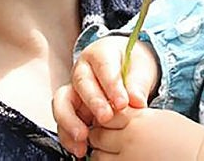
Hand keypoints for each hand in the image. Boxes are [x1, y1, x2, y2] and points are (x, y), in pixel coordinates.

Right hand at [52, 35, 159, 156]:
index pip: (103, 66)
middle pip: (81, 83)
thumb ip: (138, 83)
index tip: (123, 103)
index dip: (111, 85)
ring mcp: (74, 90)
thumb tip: (137, 101)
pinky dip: (68, 137)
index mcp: (99, 54)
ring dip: (71, 122)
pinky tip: (80, 149)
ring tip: (83, 138)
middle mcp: (82, 71)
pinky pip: (63, 122)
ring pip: (63, 103)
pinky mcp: (72, 110)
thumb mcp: (140, 68)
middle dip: (93, 102)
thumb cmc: (132, 65)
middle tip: (106, 118)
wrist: (126, 68)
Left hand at [88, 107, 203, 160]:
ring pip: (97, 157)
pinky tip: (121, 160)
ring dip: (102, 154)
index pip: (105, 114)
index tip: (109, 121)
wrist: (201, 155)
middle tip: (107, 139)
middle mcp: (129, 139)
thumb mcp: (158, 117)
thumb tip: (117, 119)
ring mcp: (129, 159)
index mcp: (137, 119)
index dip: (104, 118)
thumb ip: (135, 117)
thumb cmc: (184, 136)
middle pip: (96, 135)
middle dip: (99, 137)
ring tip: (114, 153)